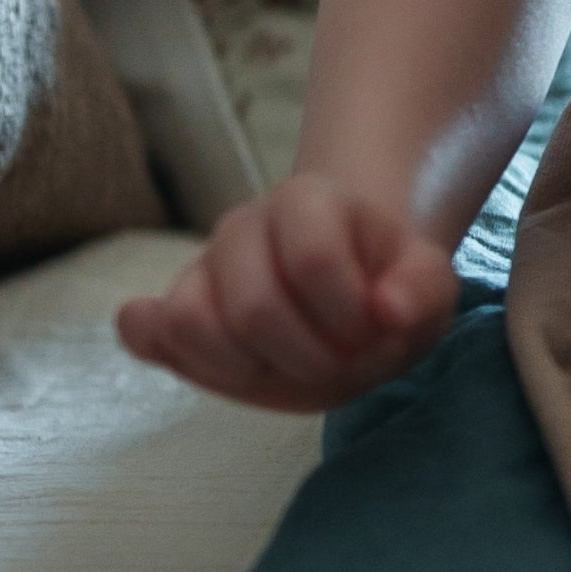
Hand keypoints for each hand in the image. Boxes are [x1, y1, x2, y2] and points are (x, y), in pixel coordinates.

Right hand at [112, 175, 461, 412]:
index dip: (348, 316)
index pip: (314, 260)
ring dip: (247, 368)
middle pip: (253, 306)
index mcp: (309, 202)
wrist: (350, 289)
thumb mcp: (428, 286)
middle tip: (336, 363)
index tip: (373, 333)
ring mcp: (201, 267)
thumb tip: (389, 313)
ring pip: (189, 321)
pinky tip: (229, 368)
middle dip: (305, 357)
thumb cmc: (386, 285)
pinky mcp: (173, 310)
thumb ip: (422, 292)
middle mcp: (243, 225)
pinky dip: (173, 357)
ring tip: (287, 368)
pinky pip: (142, 330)